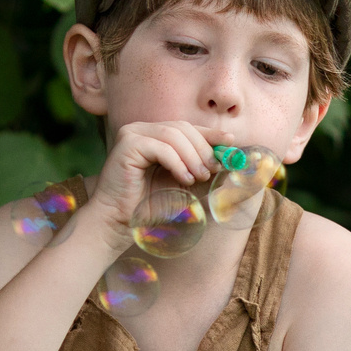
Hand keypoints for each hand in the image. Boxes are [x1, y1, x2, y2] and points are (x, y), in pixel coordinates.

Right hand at [84, 120, 218, 238]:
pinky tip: (184, 179)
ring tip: (199, 177)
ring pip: (173, 135)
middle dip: (203, 148)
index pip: (188, 128)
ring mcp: (133, 134)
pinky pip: (160, 147)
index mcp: (155, 136)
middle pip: (182, 128)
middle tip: (213, 169)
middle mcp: (143, 130)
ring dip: (192, 157)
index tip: (231, 142)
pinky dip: (177, 162)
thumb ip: (204, 173)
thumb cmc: (149, 206)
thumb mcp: (185, 187)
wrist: (119, 222)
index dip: (211, 134)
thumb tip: (230, 163)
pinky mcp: (127, 144)